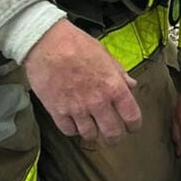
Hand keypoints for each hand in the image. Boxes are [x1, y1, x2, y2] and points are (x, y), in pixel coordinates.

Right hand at [23, 18, 140, 143]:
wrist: (46, 43)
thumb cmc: (76, 44)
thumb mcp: (104, 54)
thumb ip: (119, 73)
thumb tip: (130, 85)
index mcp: (113, 86)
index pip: (132, 117)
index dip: (134, 125)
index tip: (131, 126)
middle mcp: (97, 102)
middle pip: (112, 134)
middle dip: (114, 137)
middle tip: (112, 135)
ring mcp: (76, 109)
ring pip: (90, 135)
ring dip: (93, 133)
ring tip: (91, 128)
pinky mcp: (57, 111)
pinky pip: (69, 131)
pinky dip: (73, 129)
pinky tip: (74, 122)